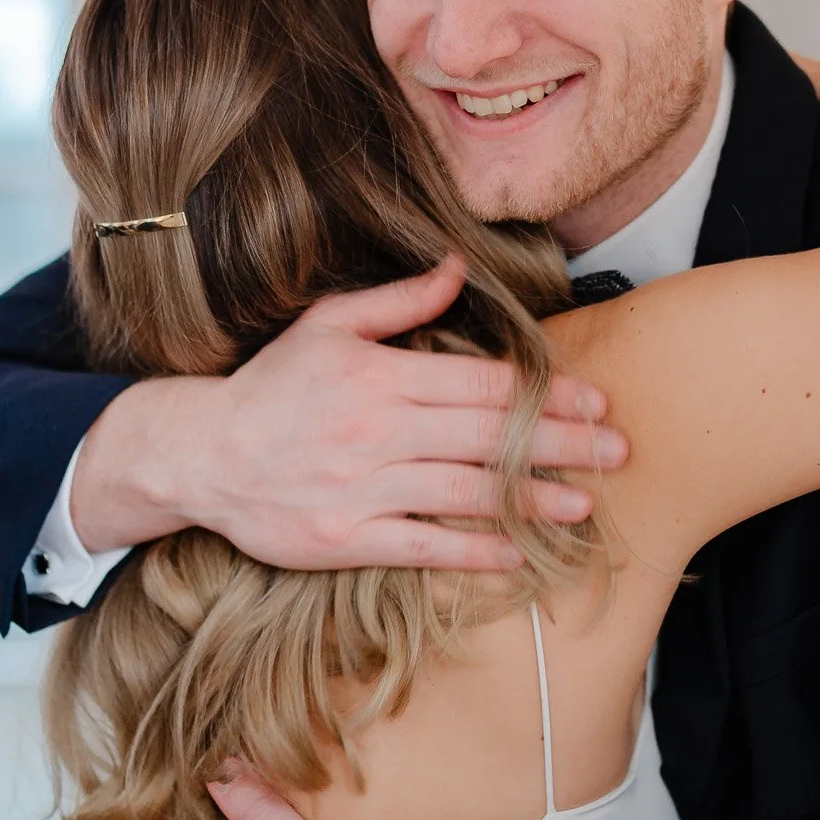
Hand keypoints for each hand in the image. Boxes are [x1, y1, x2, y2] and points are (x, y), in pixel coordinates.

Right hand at [72, 257, 625, 573]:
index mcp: (379, 376)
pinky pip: (423, 545)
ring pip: (466, 493)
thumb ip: (399, 301)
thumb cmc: (272, 386)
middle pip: (488, 437)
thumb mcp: (328, 325)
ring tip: (586, 503)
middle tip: (619, 450)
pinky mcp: (345, 539)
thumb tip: (459, 268)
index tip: (593, 401)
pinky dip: (473, 550)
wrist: (201, 453)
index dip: (545, 393)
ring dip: (533, 499)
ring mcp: (361, 489)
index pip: (481, 384)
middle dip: (562, 443)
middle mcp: (376, 432)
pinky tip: (517, 551)